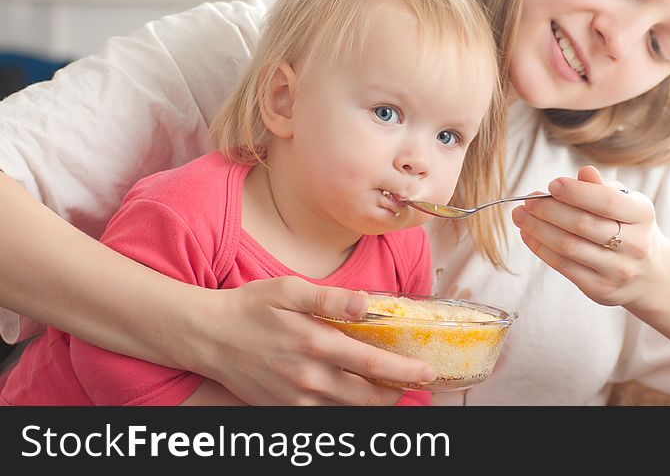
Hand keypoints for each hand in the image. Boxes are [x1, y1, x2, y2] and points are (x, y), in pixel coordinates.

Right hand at [186, 277, 435, 404]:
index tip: (426, 372)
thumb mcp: (288, 290)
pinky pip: (325, 416)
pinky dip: (346, 410)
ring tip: (391, 390)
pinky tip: (353, 396)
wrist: (205, 336)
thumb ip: (329, 299)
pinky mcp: (283, 408)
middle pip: (366, 397)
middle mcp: (309, 379)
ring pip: (348, 411)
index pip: (371, 365)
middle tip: (415, 382)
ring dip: (374, 404)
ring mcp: (296, 399)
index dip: (403, 372)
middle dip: (395, 392)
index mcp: (315, 345)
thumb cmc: (248, 307)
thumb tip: (364, 304)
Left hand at [511, 165, 667, 306]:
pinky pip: (563, 266)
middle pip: (582, 224)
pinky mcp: (600, 289)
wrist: (649, 274)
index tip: (552, 185)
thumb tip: (584, 173)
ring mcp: (618, 270)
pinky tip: (528, 235)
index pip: (607, 201)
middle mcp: (635, 244)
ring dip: (538, 229)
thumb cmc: (629, 227)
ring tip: (521, 215)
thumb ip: (603, 187)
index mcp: (642, 214)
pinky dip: (541, 248)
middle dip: (548, 210)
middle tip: (528, 200)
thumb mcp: (625, 202)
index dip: (576, 192)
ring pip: (569, 247)